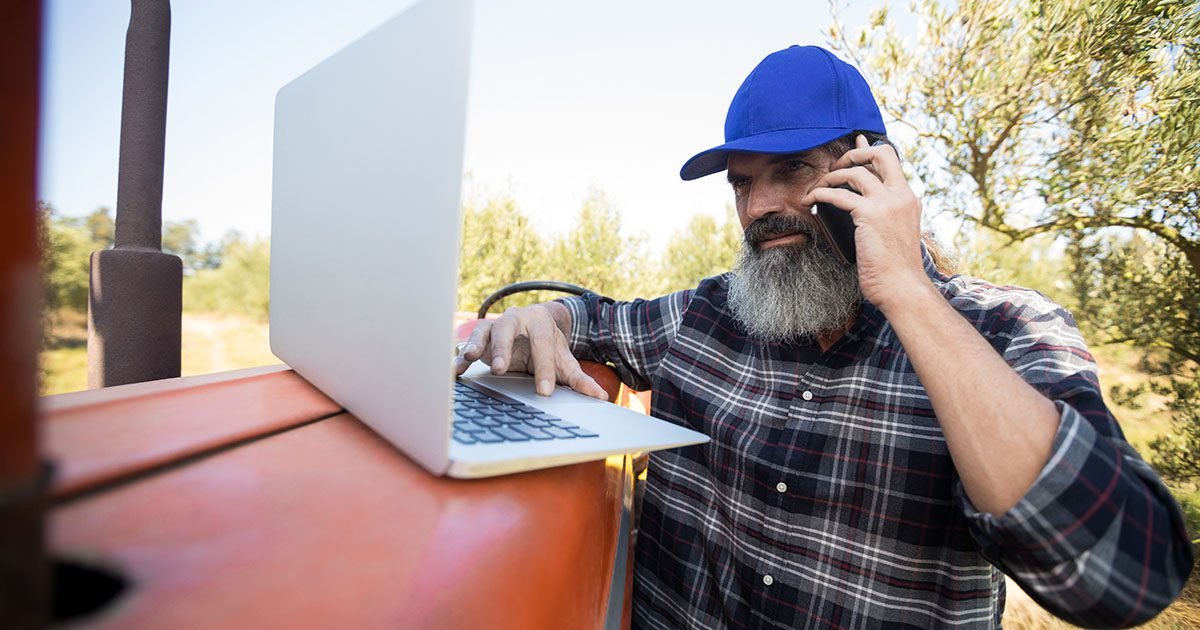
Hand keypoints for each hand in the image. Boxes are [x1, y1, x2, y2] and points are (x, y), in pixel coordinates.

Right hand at [452, 303, 607, 399]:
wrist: (534, 325)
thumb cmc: (548, 345)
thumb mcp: (564, 360)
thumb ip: (579, 379)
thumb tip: (600, 396)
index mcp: (540, 322)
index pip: (542, 343)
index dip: (543, 368)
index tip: (544, 391)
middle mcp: (515, 319)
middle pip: (507, 328)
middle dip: (502, 347)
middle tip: (500, 368)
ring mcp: (496, 326)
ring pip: (484, 330)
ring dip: (476, 344)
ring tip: (470, 358)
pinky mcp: (480, 336)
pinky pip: (468, 343)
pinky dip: (460, 355)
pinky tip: (455, 369)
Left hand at [800, 134, 927, 311]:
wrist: (902, 287)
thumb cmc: (895, 270)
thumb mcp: (896, 235)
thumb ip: (886, 218)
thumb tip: (865, 212)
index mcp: (908, 199)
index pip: (892, 162)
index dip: (872, 149)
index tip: (858, 142)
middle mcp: (901, 196)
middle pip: (880, 153)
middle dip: (854, 153)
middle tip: (835, 167)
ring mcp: (887, 203)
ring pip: (855, 171)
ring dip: (831, 176)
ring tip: (817, 188)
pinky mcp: (870, 214)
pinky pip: (838, 194)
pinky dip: (820, 194)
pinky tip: (810, 200)